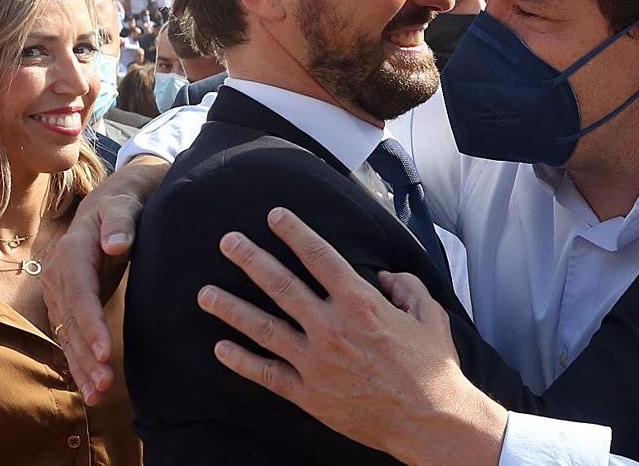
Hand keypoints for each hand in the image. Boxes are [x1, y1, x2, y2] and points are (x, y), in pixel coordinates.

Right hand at [42, 156, 167, 404]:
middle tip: (105, 384)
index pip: (79, 291)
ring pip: (67, 333)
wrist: (115, 194)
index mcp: (72, 248)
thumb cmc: (126, 197)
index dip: (90, 323)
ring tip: (98, 394)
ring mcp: (59, 289)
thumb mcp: (126, 199)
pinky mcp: (67, 301)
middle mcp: (58, 271)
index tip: (107, 351)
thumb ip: (121, 220)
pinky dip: (78, 363)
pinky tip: (89, 390)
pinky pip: (70, 335)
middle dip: (86, 354)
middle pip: (70, 319)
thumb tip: (114, 244)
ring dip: (81, 365)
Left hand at [197, 208, 505, 465]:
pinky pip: (267, 374)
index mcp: (360, 303)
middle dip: (250, 259)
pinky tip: (220, 348)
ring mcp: (315, 362)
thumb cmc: (433, 368)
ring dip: (231, 308)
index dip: (294, 232)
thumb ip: (407, 287)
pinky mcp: (308, 393)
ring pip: (263, 327)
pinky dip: (241, 361)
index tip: (274, 216)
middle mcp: (331, 327)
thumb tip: (386, 277)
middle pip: (280, 284)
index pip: (319, 256)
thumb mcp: (430, 315)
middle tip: (227, 242)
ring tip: (205, 294)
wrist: (430, 421)